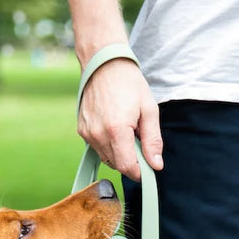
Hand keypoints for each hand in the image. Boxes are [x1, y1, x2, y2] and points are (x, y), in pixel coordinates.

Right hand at [77, 59, 163, 180]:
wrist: (104, 65)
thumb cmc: (129, 84)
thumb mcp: (149, 110)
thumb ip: (153, 140)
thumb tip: (156, 165)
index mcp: (117, 130)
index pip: (127, 167)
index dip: (140, 173)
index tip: (149, 169)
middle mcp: (98, 135)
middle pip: (117, 165)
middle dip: (132, 161)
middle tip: (140, 142)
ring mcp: (88, 134)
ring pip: (107, 158)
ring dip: (120, 153)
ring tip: (127, 132)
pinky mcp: (82, 131)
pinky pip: (98, 148)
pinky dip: (109, 145)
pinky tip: (114, 128)